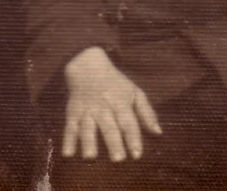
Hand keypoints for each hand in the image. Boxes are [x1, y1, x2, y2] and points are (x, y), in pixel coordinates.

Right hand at [61, 46, 161, 161]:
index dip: (133, 138)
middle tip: (118, 160)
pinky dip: (67, 140)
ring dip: (88, 142)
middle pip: (108, 126)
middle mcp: (103, 106)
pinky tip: (67, 154)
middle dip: (113, 143)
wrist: (87, 66)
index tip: (137, 155)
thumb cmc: (116, 84)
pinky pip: (69, 127)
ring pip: (87, 127)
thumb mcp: (135, 93)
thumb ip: (147, 113)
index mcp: (121, 102)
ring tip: (90, 158)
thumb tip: (158, 133)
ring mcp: (86, 110)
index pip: (128, 122)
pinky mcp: (72, 113)